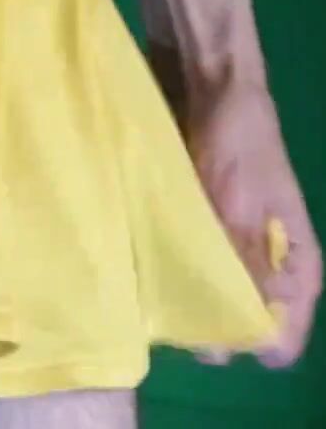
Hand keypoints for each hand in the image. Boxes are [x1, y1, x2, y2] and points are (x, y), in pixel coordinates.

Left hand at [180, 75, 321, 367]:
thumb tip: (260, 324)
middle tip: (180, 337)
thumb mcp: (240, 205)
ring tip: (155, 312)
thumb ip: (247, 261)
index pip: (292, 316)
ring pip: (215, 280)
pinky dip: (171, 262)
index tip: (232, 356)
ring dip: (190, 294)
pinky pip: (187, 248)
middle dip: (218, 323)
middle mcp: (266, 247)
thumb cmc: (236, 141)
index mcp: (294, 251)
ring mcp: (232, 228)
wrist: (207, 79)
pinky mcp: (198, 209)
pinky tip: (140, 273)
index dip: (266, 341)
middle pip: (249, 304)